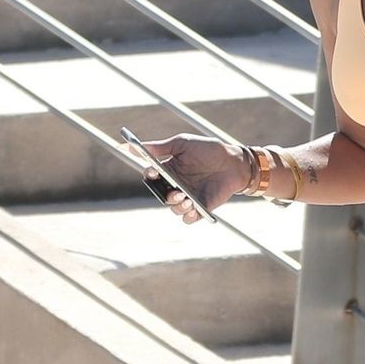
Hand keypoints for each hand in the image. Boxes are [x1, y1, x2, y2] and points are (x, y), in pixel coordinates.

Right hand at [122, 132, 249, 224]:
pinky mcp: (201, 207)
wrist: (234, 161)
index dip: (150, 176)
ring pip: (174, 208)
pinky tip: (192, 208)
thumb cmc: (208, 150)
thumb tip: (130, 145)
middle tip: (175, 190)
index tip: (154, 172)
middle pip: (161, 195)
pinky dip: (188, 216)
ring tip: (187, 198)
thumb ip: (159, 148)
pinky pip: (189, 218)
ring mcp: (188, 197)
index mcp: (169, 170)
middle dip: (165, 194)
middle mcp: (176, 185)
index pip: (152, 177)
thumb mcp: (182, 145)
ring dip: (177, 205)